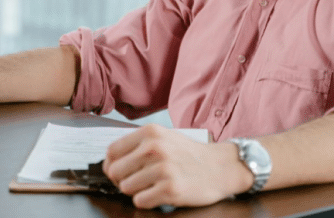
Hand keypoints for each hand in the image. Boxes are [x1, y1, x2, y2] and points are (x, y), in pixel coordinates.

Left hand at [103, 124, 252, 208]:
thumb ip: (138, 145)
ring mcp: (163, 168)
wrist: (222, 167)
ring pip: (126, 188)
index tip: (119, 171)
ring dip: (136, 191)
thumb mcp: (164, 138)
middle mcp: (154, 147)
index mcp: (150, 132)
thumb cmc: (190, 154)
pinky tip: (159, 194)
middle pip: (115, 171)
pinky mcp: (170, 188)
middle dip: (122, 180)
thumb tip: (111, 162)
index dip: (112, 165)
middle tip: (137, 181)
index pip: (112, 151)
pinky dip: (147, 201)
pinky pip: (140, 201)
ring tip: (153, 186)